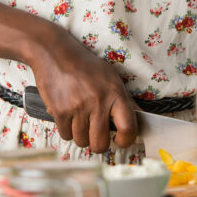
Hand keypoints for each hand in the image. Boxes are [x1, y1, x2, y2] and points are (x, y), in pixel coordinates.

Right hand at [29, 26, 136, 153]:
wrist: (55, 52)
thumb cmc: (85, 65)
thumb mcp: (110, 77)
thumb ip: (126, 100)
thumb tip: (142, 118)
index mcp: (115, 93)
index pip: (128, 127)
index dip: (126, 140)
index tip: (120, 140)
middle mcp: (98, 101)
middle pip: (100, 143)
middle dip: (98, 144)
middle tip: (96, 135)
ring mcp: (78, 107)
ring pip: (81, 141)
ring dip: (81, 136)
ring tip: (80, 120)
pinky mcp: (60, 111)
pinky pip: (65, 135)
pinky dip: (67, 130)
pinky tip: (68, 116)